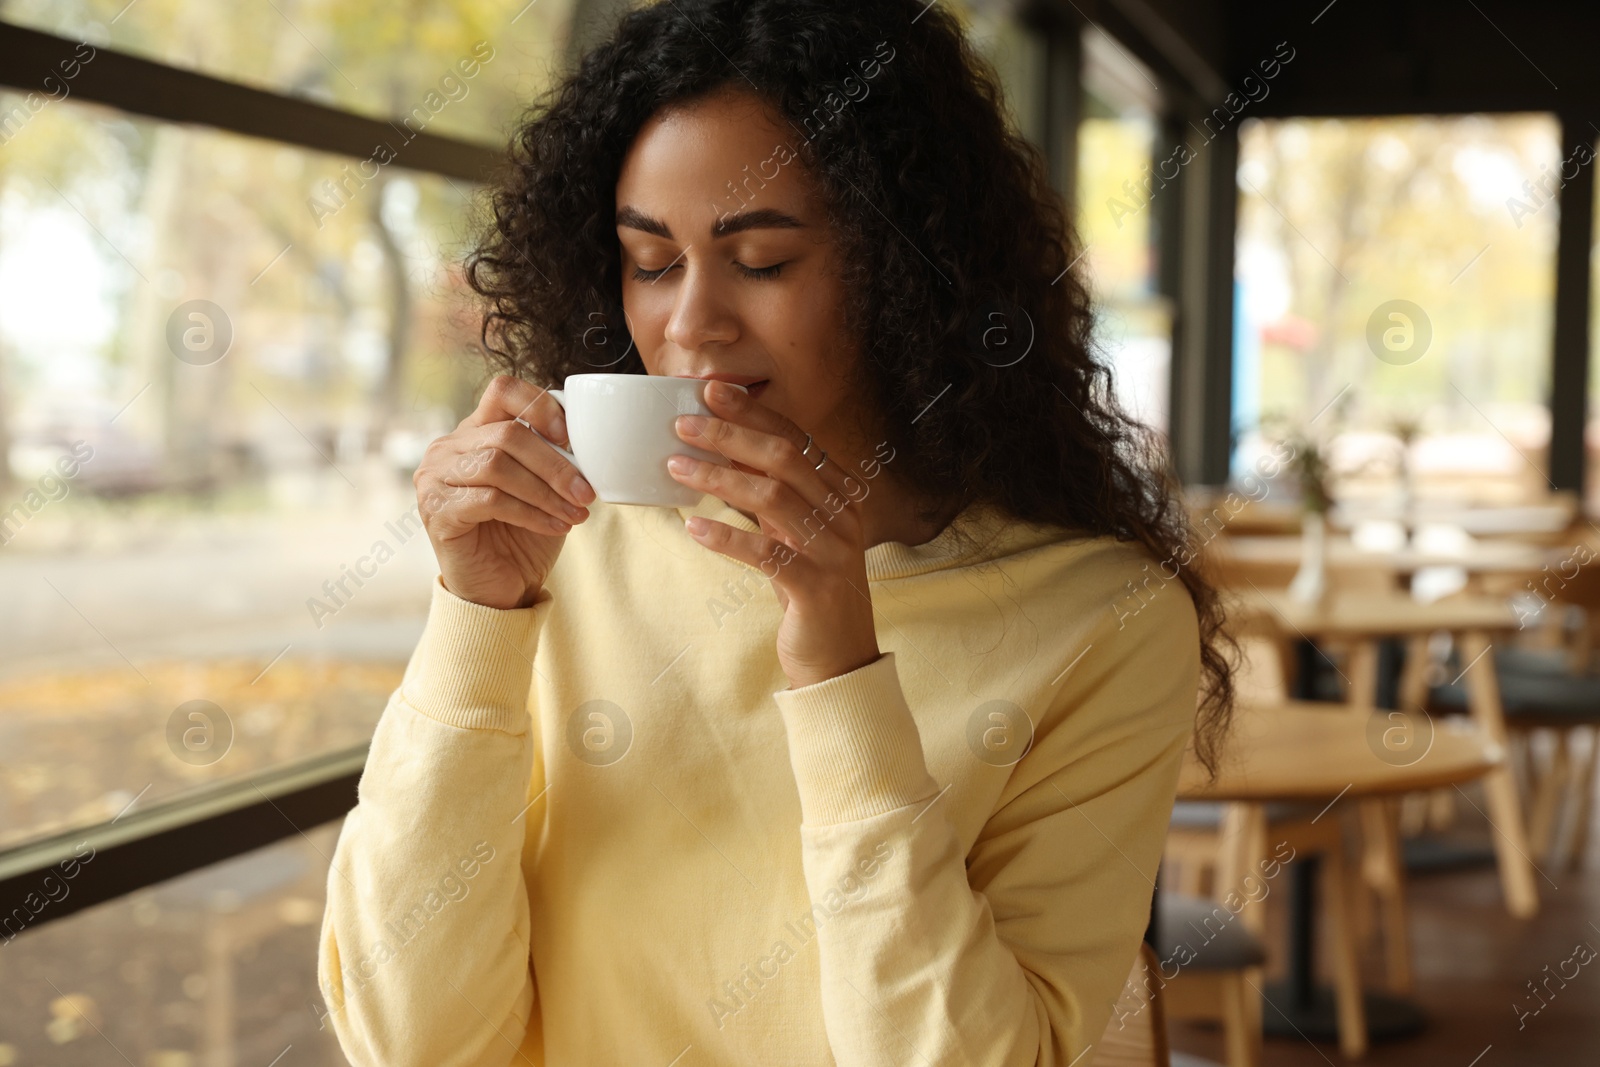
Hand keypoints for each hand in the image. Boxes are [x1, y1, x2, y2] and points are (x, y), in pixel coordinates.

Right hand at [416, 374, 595, 609]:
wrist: (500, 587)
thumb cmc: (523, 533)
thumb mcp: (545, 487)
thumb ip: (556, 456)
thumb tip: (589, 436)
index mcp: (475, 431)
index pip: (503, 391)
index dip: (539, 405)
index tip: (569, 435)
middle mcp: (448, 448)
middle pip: (507, 434)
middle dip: (555, 465)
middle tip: (586, 492)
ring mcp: (436, 478)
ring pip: (498, 466)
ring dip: (546, 491)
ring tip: (575, 514)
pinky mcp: (437, 511)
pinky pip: (490, 500)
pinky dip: (531, 513)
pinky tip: (554, 526)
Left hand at [669, 380, 879, 688]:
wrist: (840, 657)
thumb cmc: (808, 588)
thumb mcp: (792, 532)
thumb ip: (769, 494)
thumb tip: (724, 450)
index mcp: (838, 493)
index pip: (796, 438)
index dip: (753, 412)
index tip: (711, 391)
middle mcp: (841, 515)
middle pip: (784, 458)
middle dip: (730, 435)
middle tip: (683, 425)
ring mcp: (832, 551)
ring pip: (774, 498)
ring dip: (720, 479)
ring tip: (677, 469)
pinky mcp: (815, 587)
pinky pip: (767, 554)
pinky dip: (728, 538)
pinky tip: (694, 529)